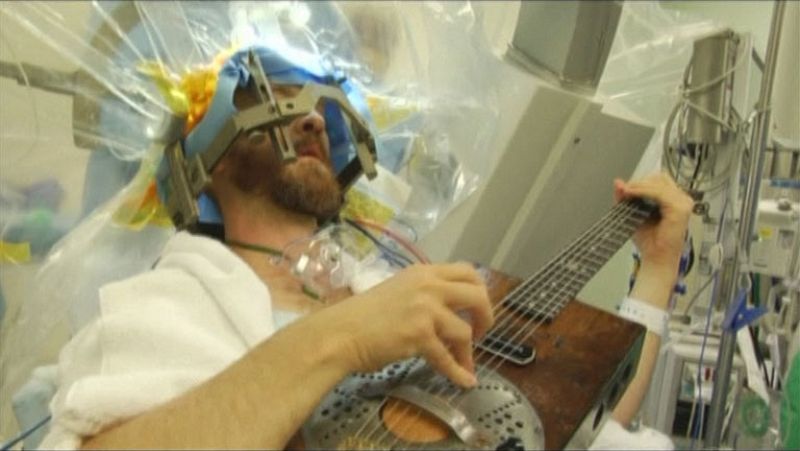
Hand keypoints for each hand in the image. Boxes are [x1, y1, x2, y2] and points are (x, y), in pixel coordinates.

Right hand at [317, 263, 492, 387]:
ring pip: (465, 331)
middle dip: (486, 316)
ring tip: (465, 363)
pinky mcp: (419, 335)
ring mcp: (425, 309)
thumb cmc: (362, 316)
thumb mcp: (398, 291)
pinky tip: (465, 381)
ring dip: (468, 351)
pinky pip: (448, 358)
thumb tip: (448, 309)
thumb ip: (423, 293)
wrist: (339, 333)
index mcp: (423, 272)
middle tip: (480, 333)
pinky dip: (458, 372)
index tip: (476, 309)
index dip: (480, 290)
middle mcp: (428, 285)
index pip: (467, 271)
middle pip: (477, 295)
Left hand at [614, 173, 692, 308]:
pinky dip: (643, 191)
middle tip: (625, 191)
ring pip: (658, 183)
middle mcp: (682, 199)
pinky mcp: (680, 209)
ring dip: (639, 186)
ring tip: (626, 193)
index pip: (658, 180)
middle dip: (640, 183)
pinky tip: (632, 194)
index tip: (625, 189)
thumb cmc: (648, 241)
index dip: (641, 182)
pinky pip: (659, 193)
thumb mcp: (632, 214)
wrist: (655, 258)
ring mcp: (683, 203)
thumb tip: (617, 182)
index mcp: (674, 200)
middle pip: (659, 178)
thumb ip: (625, 198)